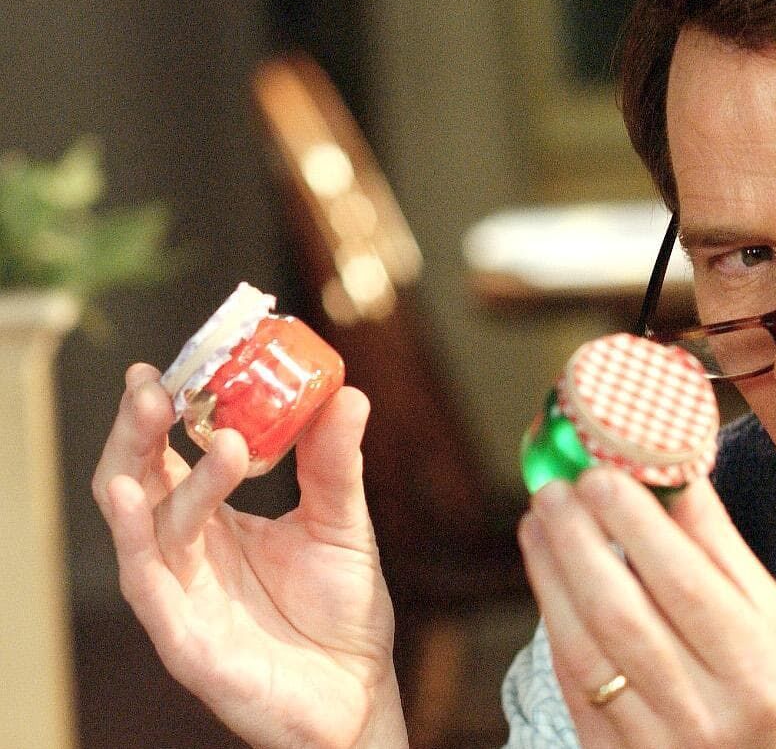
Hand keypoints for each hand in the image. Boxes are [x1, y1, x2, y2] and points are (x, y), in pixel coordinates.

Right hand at [92, 363, 407, 748]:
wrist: (359, 694)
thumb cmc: (339, 613)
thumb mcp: (342, 523)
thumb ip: (335, 462)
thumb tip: (346, 391)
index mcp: (213, 521)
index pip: (168, 455)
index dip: (161, 410)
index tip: (173, 361)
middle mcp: (184, 554)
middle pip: (136, 480)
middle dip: (138, 431)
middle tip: (157, 384)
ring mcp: (178, 597)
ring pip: (147, 527)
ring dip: (168, 476)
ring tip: (219, 440)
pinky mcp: (184, 641)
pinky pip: (149, 586)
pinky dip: (139, 540)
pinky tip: (138, 499)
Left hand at [521, 468, 775, 748]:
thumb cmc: (774, 691)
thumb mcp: (772, 621)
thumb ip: (722, 550)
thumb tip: (678, 473)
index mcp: (756, 668)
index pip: (685, 584)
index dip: (636, 526)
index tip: (603, 473)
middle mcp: (706, 711)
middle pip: (623, 616)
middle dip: (580, 543)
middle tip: (557, 487)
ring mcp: (656, 742)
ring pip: (586, 651)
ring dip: (552, 577)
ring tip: (539, 520)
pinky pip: (574, 686)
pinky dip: (555, 624)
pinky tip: (546, 577)